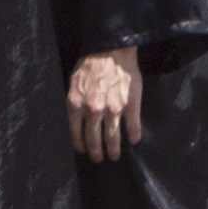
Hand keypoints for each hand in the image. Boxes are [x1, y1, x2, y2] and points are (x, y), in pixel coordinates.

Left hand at [66, 46, 141, 161]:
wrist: (110, 50)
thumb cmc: (90, 64)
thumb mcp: (73, 84)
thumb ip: (75, 103)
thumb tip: (75, 120)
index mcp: (76, 106)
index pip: (76, 135)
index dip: (80, 146)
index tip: (84, 151)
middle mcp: (93, 111)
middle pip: (94, 140)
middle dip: (96, 153)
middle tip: (99, 158)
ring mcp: (112, 110)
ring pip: (112, 138)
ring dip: (113, 150)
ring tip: (115, 155)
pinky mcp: (129, 105)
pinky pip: (132, 127)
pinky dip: (133, 136)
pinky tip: (133, 140)